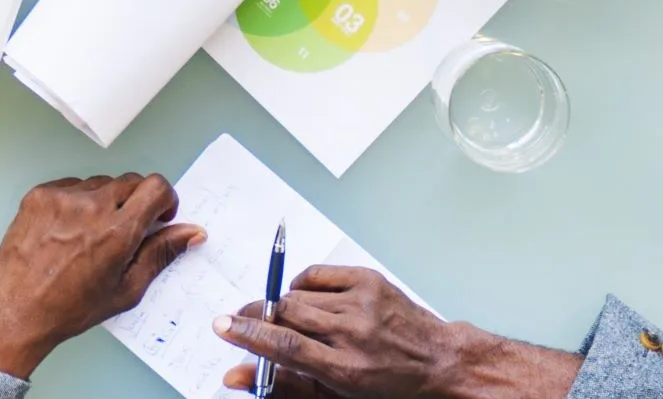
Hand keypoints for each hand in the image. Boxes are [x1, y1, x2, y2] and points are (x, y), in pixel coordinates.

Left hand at [0, 174, 202, 379]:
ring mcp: (62, 197)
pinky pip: (72, 186)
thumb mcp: (127, 289)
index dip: (165, 199)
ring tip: (93, 235)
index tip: (160, 214)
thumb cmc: (71, 306)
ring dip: (106, 201)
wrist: (18, 307)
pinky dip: (78, 202)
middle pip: (131, 181)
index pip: (155, 187)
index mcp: (117, 232)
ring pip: (101, 183)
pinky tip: (70, 230)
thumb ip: (160, 254)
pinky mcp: (40, 193)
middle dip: (137, 202)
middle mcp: (90, 206)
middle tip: (128, 229)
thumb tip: (190, 232)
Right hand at [214, 267, 580, 398]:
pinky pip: (316, 275)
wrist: (441, 363)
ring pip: (297, 294)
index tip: (221, 327)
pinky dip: (304, 287)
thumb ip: (285, 385)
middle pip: (286, 314)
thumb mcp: (338, 395)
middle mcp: (354, 333)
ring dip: (286, 307)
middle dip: (261, 318)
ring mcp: (362, 302)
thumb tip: (234, 376)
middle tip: (249, 322)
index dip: (248, 335)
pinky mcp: (368, 279)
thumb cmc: (389, 387)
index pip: (285, 346)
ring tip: (295, 321)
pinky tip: (311, 302)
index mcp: (348, 369)